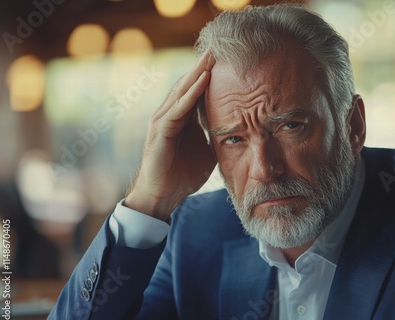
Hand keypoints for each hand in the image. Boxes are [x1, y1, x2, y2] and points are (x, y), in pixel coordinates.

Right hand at [125, 52, 215, 220]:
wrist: (162, 197)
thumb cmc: (182, 175)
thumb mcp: (205, 151)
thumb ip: (214, 137)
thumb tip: (234, 131)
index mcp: (181, 119)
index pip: (196, 92)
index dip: (209, 76)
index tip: (226, 61)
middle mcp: (169, 115)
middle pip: (187, 85)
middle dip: (203, 67)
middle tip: (218, 48)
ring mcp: (163, 121)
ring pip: (181, 92)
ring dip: (198, 73)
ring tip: (212, 56)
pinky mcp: (160, 132)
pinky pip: (178, 109)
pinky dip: (191, 94)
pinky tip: (204, 80)